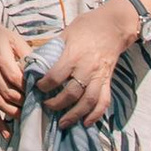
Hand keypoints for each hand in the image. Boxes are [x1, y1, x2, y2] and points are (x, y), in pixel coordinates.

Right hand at [0, 7, 30, 131]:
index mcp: (1, 59)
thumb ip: (27, 53)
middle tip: (40, 107)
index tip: (42, 92)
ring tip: (28, 118)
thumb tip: (42, 68)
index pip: (16, 79)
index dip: (29, 88)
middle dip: (25, 103)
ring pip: (0, 104)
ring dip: (15, 114)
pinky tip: (7, 134)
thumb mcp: (13, 37)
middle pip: (9, 94)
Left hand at [37, 5, 129, 130]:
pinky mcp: (108, 81)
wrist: (114, 26)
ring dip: (75, 115)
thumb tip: (37, 62)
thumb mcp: (66, 33)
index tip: (37, 88)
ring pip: (88, 101)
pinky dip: (95, 115)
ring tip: (62, 123)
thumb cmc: (87, 26)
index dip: (44, 85)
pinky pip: (103, 102)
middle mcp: (87, 68)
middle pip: (71, 93)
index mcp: (73, 55)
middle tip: (46, 107)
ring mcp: (99, 76)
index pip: (56, 76)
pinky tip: (86, 123)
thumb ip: (54, 49)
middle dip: (56, 104)